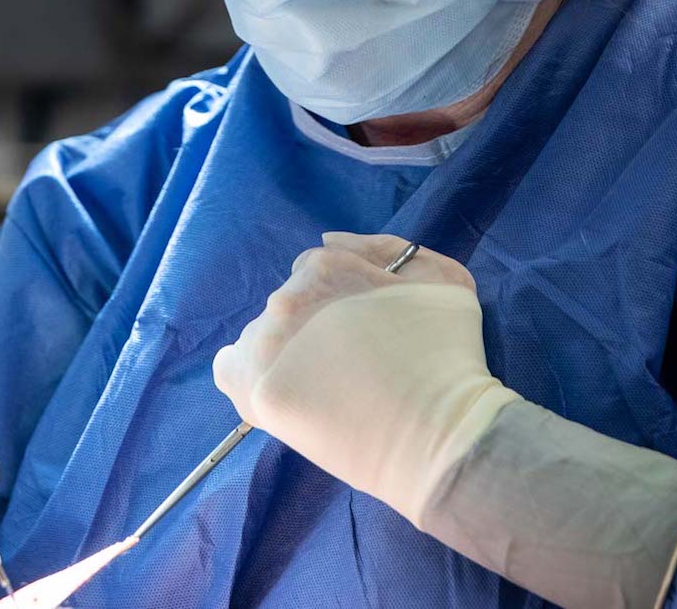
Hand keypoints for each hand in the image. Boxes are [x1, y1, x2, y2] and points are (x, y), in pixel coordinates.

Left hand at [212, 232, 515, 518]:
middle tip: (352, 364)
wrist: (441, 436)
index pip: (317, 271)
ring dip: (286, 352)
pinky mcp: (257, 394)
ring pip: (263, 336)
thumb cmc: (447, 356)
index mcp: (326, 267)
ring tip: (327, 388)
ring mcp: (266, 346)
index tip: (365, 332)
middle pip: (290, 305)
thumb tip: (329, 241)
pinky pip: (229, 370)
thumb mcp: (443, 277)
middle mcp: (286, 299)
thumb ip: (387, 248)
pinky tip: (282, 393)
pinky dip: (248, 376)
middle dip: (316, 326)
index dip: (343, 302)